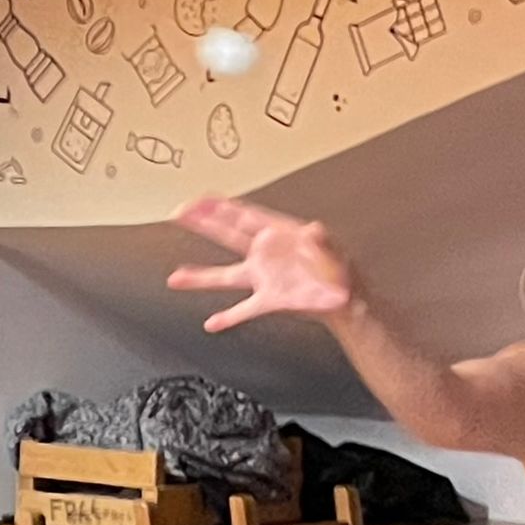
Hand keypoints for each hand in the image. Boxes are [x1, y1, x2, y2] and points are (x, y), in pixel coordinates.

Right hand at [168, 196, 354, 333]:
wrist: (347, 299)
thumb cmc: (341, 270)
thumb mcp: (334, 249)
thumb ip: (322, 239)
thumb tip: (314, 230)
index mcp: (280, 235)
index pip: (245, 215)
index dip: (221, 207)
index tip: (200, 200)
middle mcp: (267, 255)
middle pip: (227, 236)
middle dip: (203, 225)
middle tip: (180, 215)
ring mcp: (265, 278)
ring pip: (226, 277)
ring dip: (200, 277)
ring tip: (176, 278)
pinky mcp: (270, 300)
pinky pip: (244, 310)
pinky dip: (228, 317)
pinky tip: (213, 323)